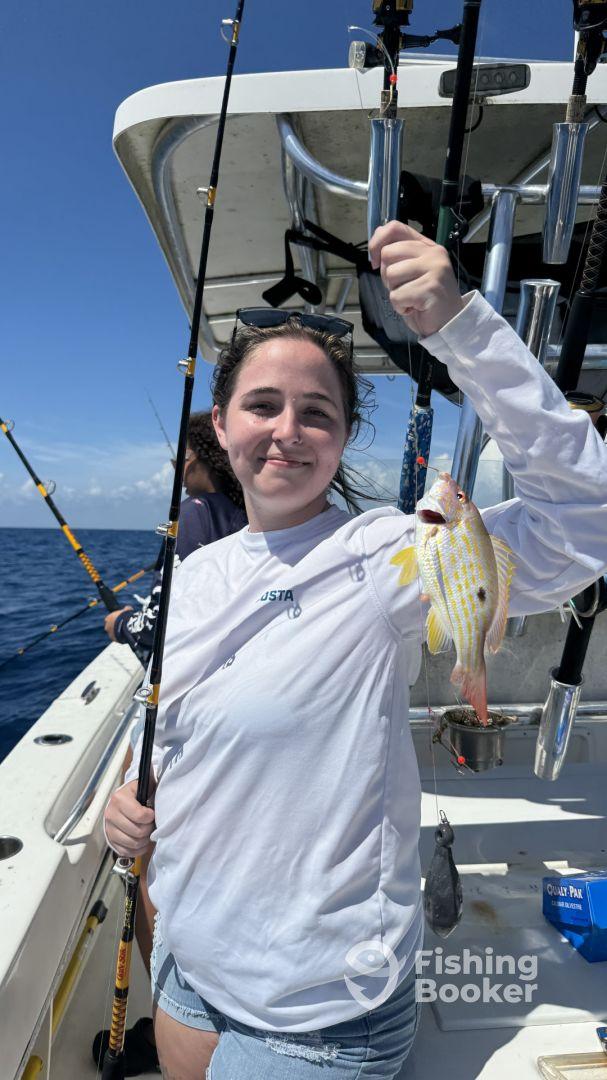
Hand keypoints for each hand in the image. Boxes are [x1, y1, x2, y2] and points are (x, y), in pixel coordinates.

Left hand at [104, 606, 132, 640]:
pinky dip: (120, 637)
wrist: (126, 627)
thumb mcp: (127, 610)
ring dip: (117, 632)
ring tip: (125, 631)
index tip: (119, 619)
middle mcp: (107, 626)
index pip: (109, 618)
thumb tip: (128, 607)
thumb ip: (126, 608)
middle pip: (110, 626)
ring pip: (113, 632)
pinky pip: (116, 638)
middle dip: (115, 626)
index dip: (114, 619)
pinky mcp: (113, 639)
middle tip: (122, 626)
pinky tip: (125, 636)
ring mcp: (109, 633)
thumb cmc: (125, 617)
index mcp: (108, 618)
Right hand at [104, 779, 155, 857]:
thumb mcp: (145, 785)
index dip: (150, 817)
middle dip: (149, 829)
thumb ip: (151, 787)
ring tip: (147, 833)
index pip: (140, 815)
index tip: (152, 814)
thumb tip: (163, 789)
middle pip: (137, 832)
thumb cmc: (139, 793)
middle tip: (151, 824)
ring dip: (144, 840)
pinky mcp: (110, 840)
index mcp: (119, 798)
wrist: (124, 799)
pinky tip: (142, 842)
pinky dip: (137, 850)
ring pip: (132, 843)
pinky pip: (125, 852)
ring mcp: (109, 828)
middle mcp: (111, 814)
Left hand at [369, 221, 464, 336]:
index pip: (395, 228)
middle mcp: (433, 253)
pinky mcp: (430, 288)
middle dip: (387, 275)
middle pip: (388, 253)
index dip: (377, 242)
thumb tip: (375, 247)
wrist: (448, 322)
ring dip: (394, 292)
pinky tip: (414, 308)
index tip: (375, 262)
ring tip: (410, 297)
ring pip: (391, 274)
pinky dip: (400, 306)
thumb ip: (398, 256)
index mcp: (427, 246)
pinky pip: (397, 295)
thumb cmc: (425, 299)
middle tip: (403, 287)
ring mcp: (434, 269)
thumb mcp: (411, 271)